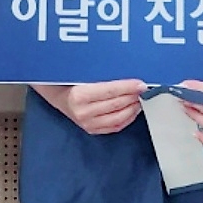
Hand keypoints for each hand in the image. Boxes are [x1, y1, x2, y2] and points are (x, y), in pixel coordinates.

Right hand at [32, 80, 146, 134]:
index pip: (110, 91)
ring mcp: (87, 123)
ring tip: (140, 99)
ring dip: (132, 108)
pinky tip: (133, 110)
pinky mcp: (92, 130)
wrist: (58, 95)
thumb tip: (127, 74)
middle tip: (144, 89)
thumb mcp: (83, 72)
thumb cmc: (71, 80)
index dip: (128, 87)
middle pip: (116, 104)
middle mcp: (83, 112)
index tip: (141, 84)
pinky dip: (127, 119)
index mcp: (79, 95)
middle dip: (133, 96)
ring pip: (118, 118)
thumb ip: (103, 74)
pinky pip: (115, 127)